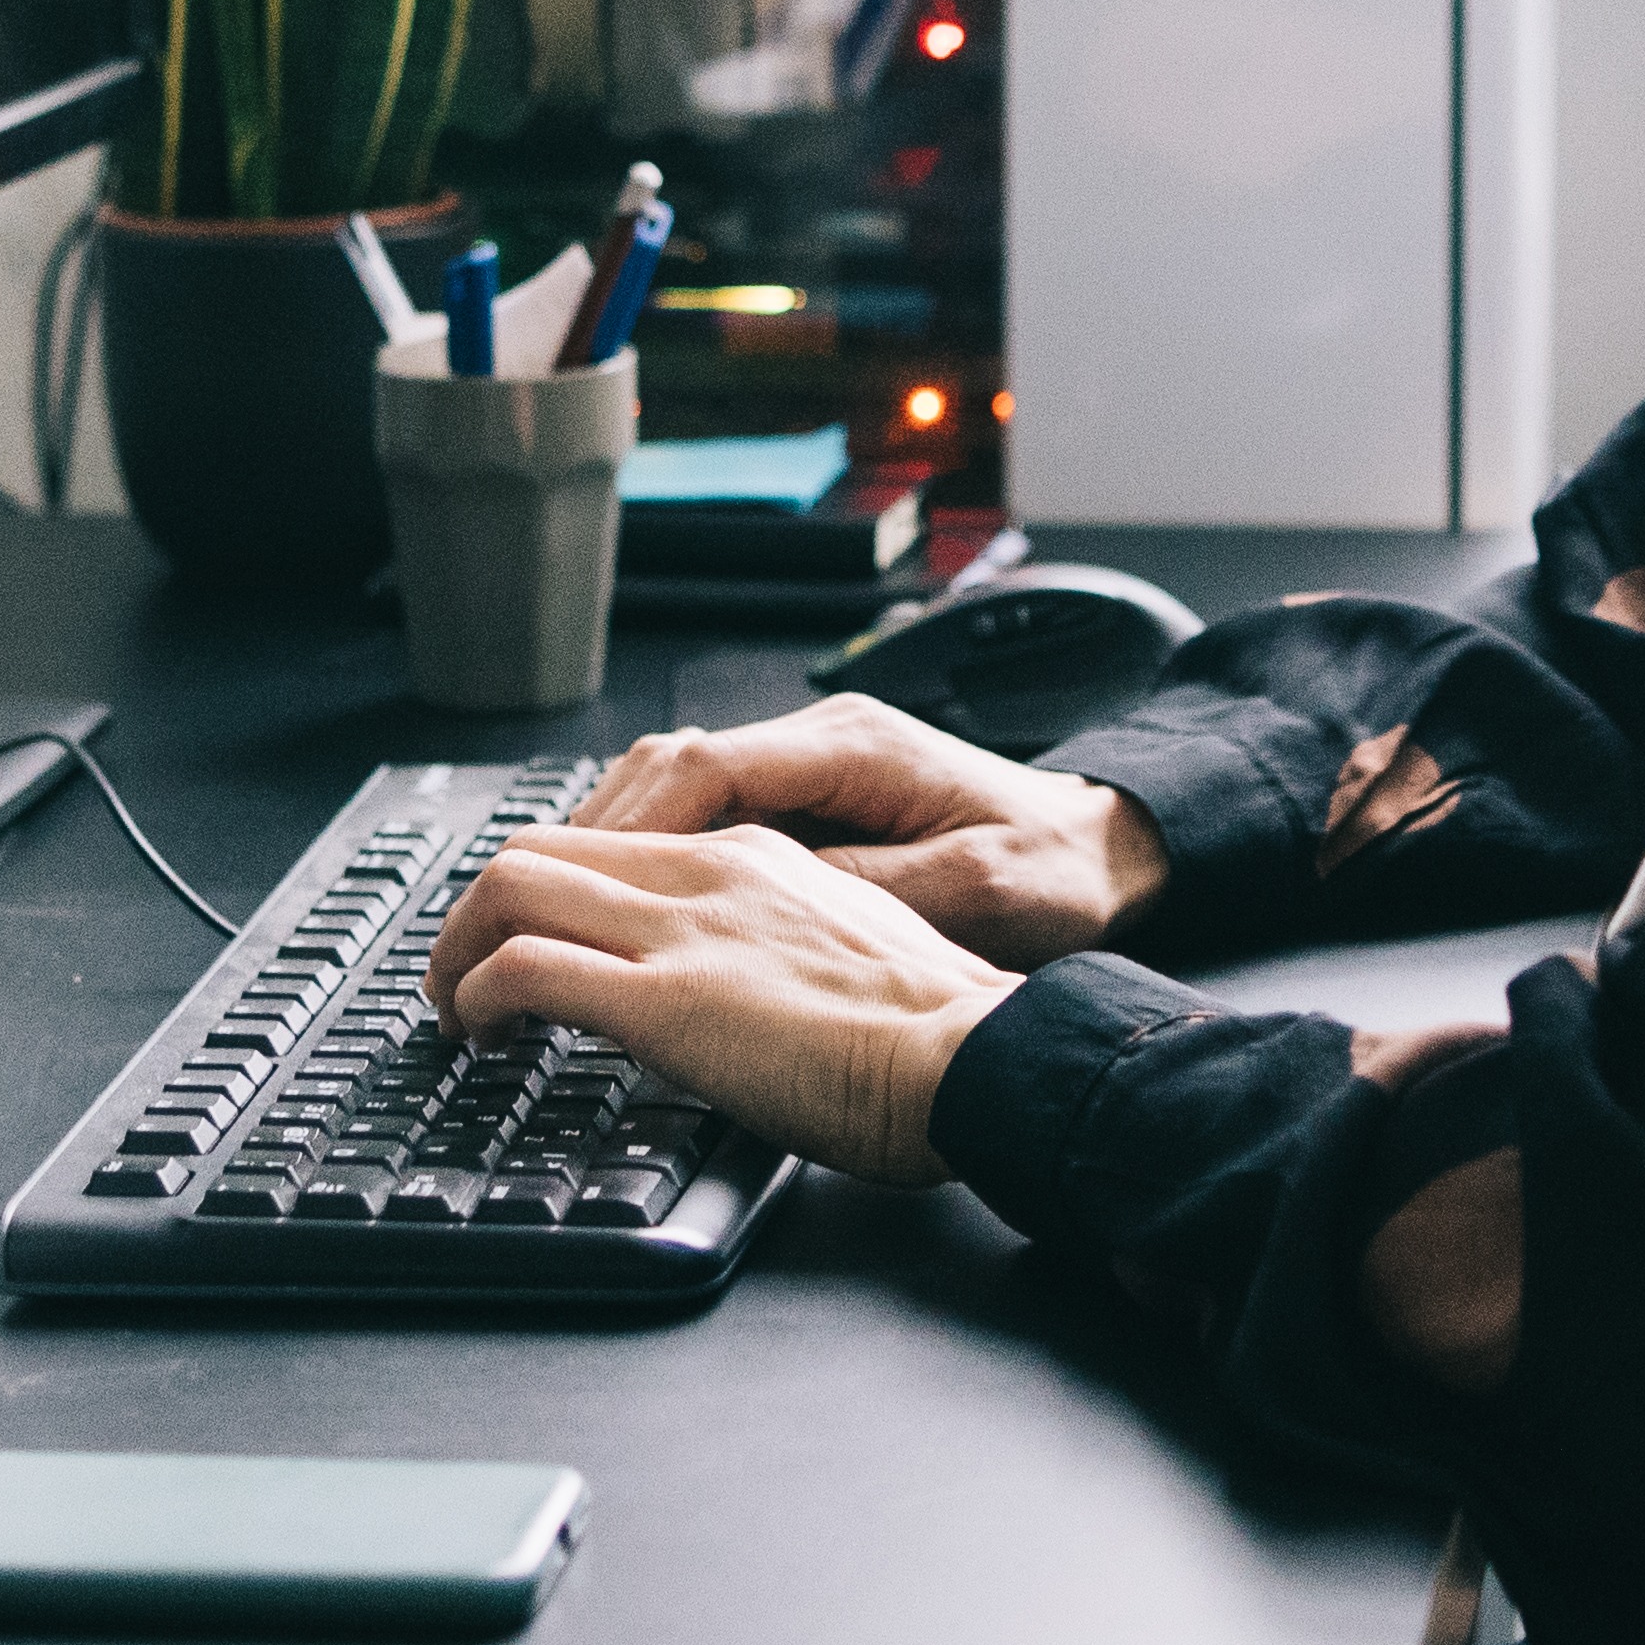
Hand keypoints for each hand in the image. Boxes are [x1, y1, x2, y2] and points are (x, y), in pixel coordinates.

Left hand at [424, 824, 1022, 1188]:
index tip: (531, 937)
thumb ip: (781, 948)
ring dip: (458, 949)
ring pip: (512, 888)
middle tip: (462, 973)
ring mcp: (680, 930)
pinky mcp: (663, 1000)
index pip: (615, 841)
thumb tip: (740, 993)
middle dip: (477, 911)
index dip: (550, 887)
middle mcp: (707, 872)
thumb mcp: (851, 951)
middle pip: (541, 848)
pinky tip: (481, 1035)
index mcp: (755, 857)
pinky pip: (524, 968)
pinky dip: (477, 994)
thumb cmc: (939, 1031)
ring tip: (454, 1009)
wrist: (976, 1055)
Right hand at [557, 695, 1168, 970]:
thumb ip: (867, 889)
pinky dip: (659, 847)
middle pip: (671, 764)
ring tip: (558, 904)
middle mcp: (823, 741)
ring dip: (617, 838)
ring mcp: (818, 765)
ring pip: (680, 780)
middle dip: (593, 832)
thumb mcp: (973, 892)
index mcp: (853, 749)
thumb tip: (762, 900)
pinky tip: (631, 898)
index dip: (629, 826)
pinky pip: (712, 809)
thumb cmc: (1060, 874)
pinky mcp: (820, 799)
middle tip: (525, 901)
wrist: (1119, 849)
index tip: (573, 883)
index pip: (704, 767)